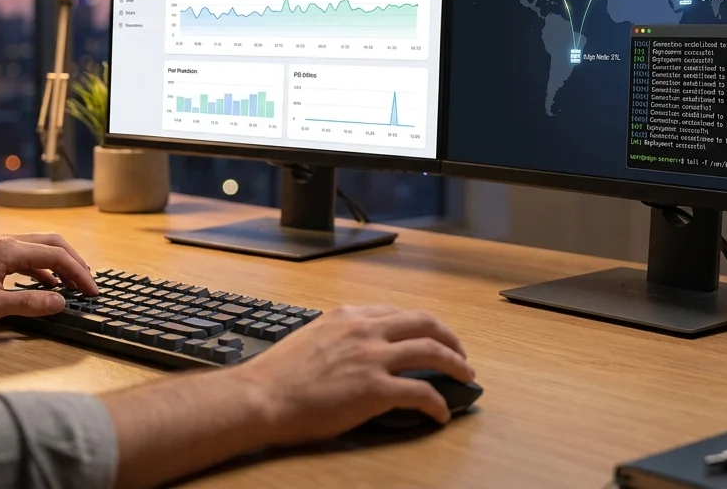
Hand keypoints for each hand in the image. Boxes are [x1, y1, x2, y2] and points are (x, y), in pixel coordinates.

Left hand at [0, 233, 96, 326]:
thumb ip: (29, 303)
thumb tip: (60, 302)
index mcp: (9, 249)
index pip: (56, 256)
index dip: (79, 273)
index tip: (92, 290)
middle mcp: (6, 240)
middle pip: (52, 243)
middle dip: (75, 262)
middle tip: (89, 284)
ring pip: (39, 247)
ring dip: (59, 263)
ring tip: (73, 283)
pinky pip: (25, 254)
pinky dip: (42, 267)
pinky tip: (45, 283)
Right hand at [229, 305, 473, 444]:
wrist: (261, 397)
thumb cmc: (277, 375)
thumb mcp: (311, 337)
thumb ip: (338, 336)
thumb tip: (355, 349)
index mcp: (348, 316)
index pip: (397, 313)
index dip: (422, 326)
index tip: (431, 336)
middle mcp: (364, 330)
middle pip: (424, 323)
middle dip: (449, 338)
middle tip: (460, 353)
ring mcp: (371, 358)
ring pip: (431, 351)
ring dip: (456, 364)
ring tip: (466, 377)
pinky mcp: (374, 390)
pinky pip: (421, 393)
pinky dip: (438, 403)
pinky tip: (441, 413)